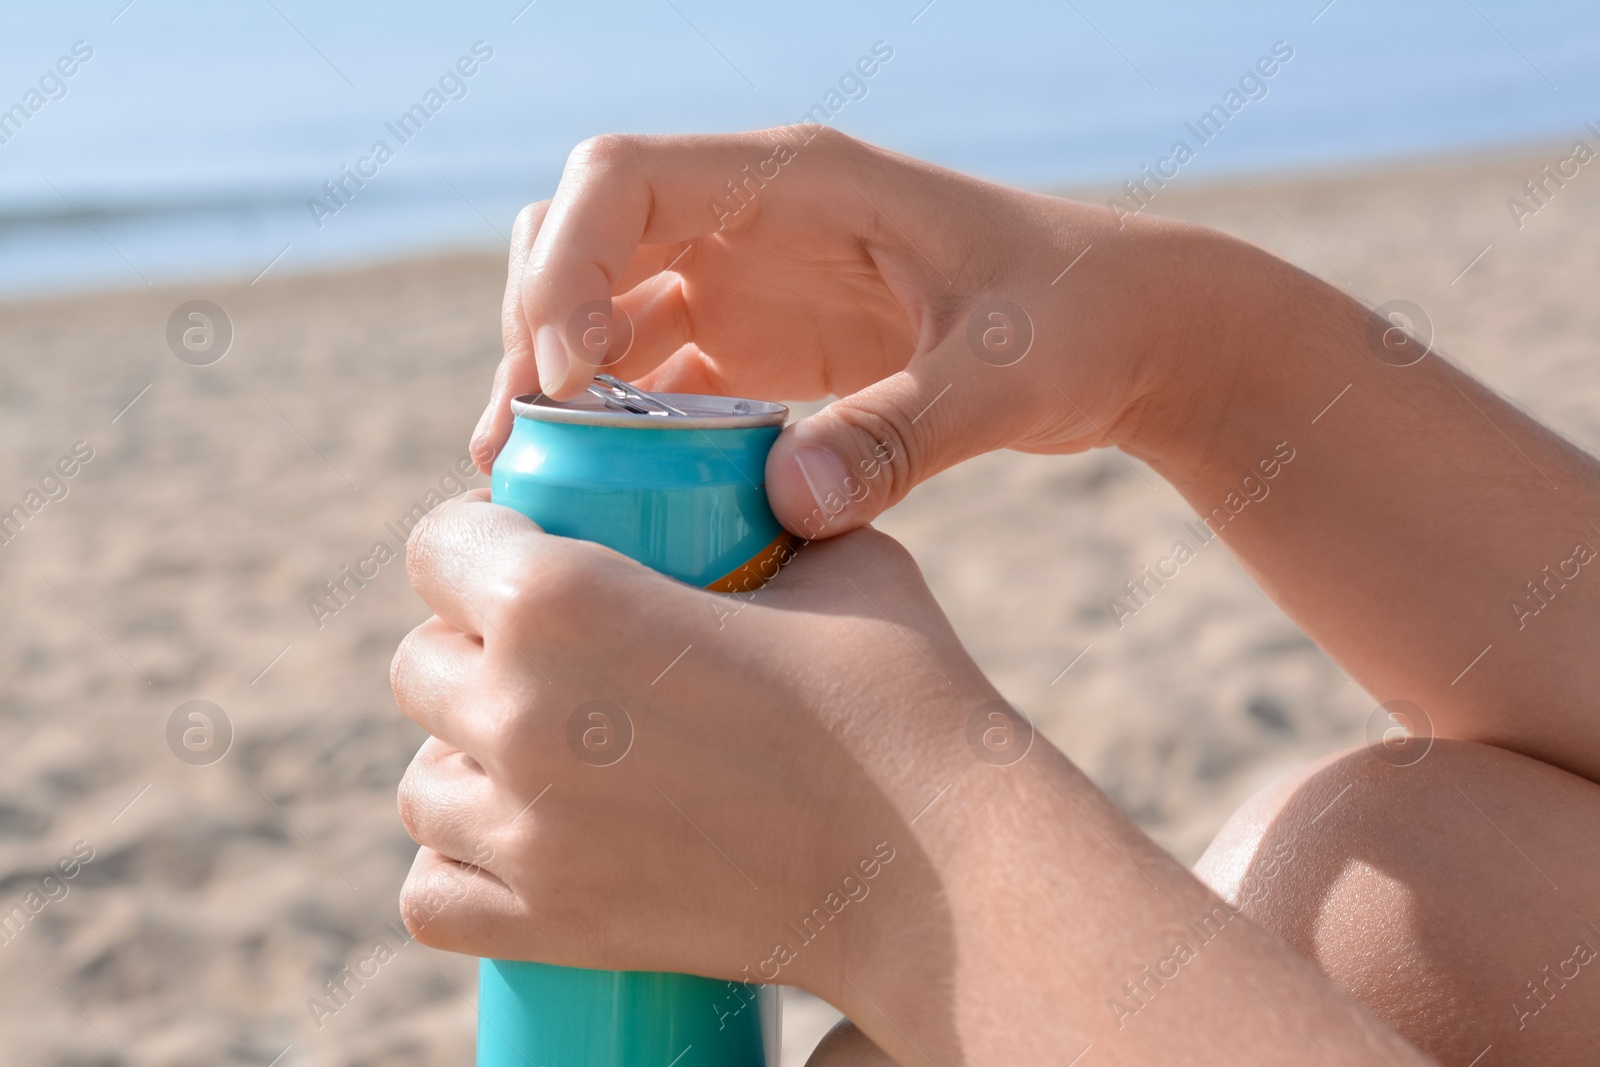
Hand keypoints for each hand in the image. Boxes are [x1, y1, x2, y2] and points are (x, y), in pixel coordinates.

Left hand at [391, 491, 989, 1004]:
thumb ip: (764, 513)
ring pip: (420, 784)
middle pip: (417, 664)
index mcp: (562, 596)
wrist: (939, 866)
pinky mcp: (548, 927)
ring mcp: (523, 833)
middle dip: (471, 649)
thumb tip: (755, 488)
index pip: (436, 544)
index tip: (526, 554)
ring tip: (543, 755)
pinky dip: (460, 869)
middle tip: (553, 659)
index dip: (477, 539)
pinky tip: (521, 843)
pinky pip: (430, 896)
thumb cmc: (897, 694)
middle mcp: (517, 712)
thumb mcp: (831, 559)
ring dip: (464, 761)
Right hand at [471, 126, 1240, 538]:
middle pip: (582, 238)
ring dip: (560, 388)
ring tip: (529, 484)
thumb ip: (902, 434)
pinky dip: (620, 430)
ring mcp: (749, 281)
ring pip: (605, 311)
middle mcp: (751, 219)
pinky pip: (658, 378)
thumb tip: (786, 504)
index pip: (621, 176)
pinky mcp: (764, 347)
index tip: (569, 377)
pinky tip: (605, 499)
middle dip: (536, 329)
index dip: (563, 264)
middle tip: (527, 445)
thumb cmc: (1079, 317)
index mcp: (796, 181)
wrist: (1125, 329)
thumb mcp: (1004, 374)